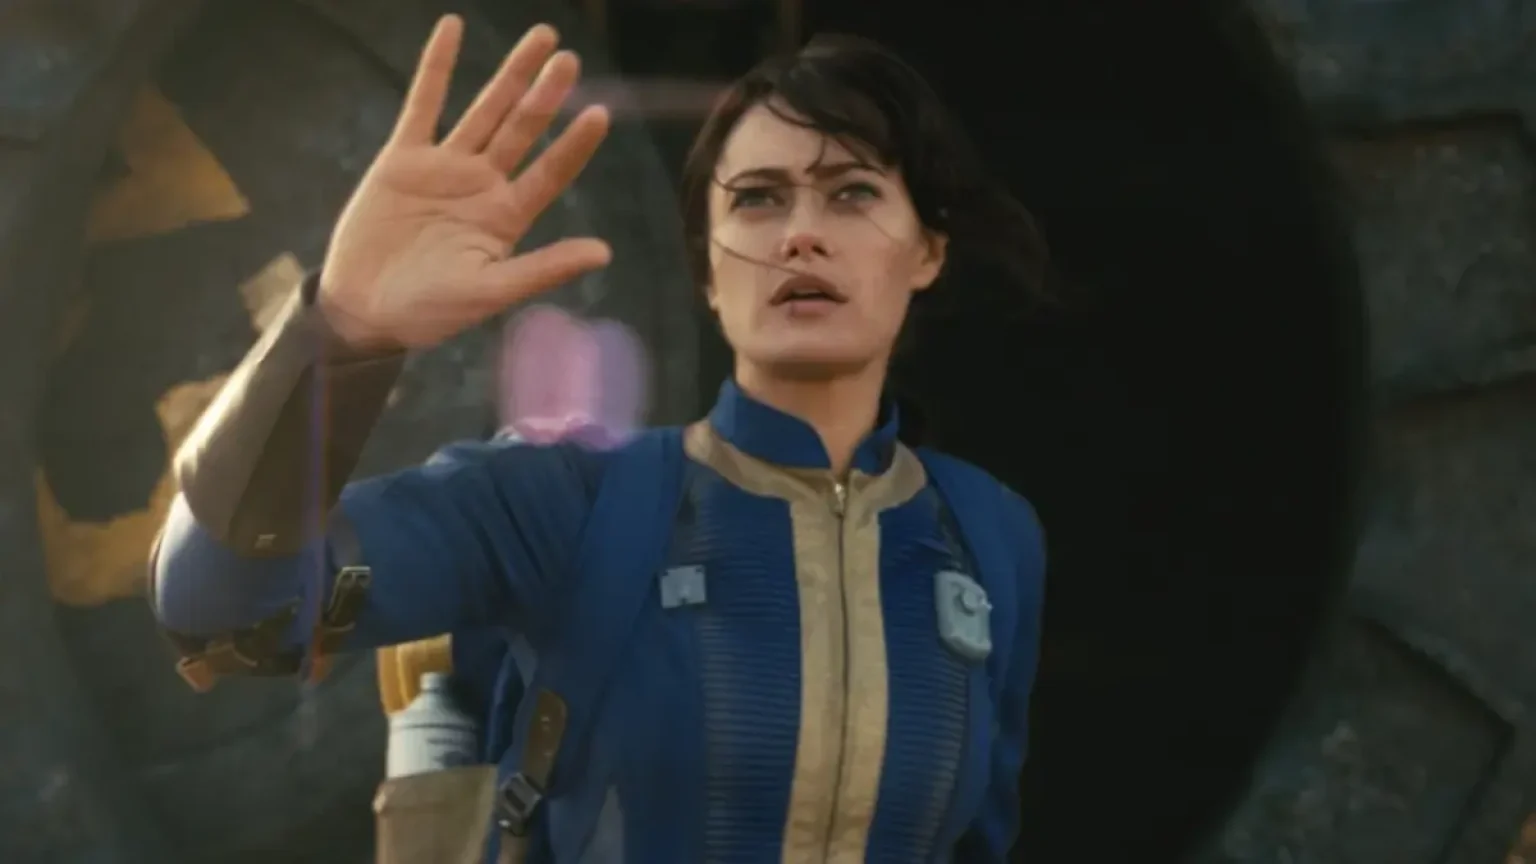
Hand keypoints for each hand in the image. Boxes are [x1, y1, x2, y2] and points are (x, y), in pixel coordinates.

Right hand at [317, 17, 612, 350]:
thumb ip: (544, 268)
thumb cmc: (432, 311)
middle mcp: (482, 184)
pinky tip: (453, 28)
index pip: (551, 172)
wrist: (365, 310)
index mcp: (507, 216)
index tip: (600, 113)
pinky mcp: (403, 158)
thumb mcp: (492, 291)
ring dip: (511, 74)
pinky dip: (437, 66)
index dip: (575, 144)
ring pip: (485, 109)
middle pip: (523, 130)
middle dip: (547, 94)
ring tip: (541, 37)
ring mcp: (445, 167)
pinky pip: (423, 103)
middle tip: (570, 59)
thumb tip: (605, 253)